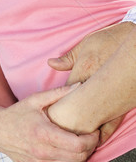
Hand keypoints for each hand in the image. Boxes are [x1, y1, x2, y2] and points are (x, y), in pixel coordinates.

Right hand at [0, 84, 98, 161]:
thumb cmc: (17, 113)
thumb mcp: (35, 99)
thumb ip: (58, 93)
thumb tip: (78, 85)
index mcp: (44, 134)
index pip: (78, 145)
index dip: (91, 140)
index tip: (95, 132)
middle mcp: (43, 152)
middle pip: (78, 158)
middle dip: (90, 148)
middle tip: (92, 137)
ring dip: (81, 156)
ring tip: (82, 143)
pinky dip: (69, 161)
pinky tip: (69, 151)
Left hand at [47, 22, 132, 140]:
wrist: (133, 45)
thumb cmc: (108, 41)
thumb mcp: (85, 45)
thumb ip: (67, 58)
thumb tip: (50, 63)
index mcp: (83, 69)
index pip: (65, 91)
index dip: (58, 100)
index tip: (53, 106)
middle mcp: (94, 84)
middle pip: (76, 108)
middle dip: (68, 116)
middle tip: (60, 123)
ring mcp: (108, 95)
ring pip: (92, 119)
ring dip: (83, 125)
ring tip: (74, 130)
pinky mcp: (121, 104)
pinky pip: (110, 124)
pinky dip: (102, 132)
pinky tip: (96, 136)